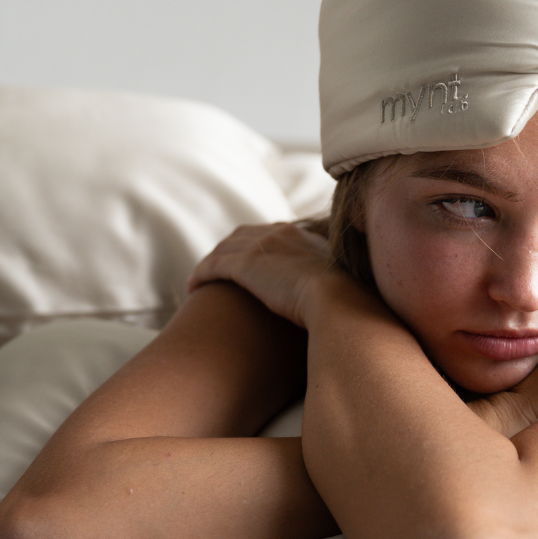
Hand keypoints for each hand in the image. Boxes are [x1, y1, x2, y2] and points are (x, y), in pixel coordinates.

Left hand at [188, 223, 336, 327]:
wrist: (338, 301)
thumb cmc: (344, 304)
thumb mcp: (340, 287)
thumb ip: (332, 285)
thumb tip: (337, 300)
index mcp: (302, 237)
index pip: (269, 234)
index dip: (253, 245)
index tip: (245, 260)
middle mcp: (280, 234)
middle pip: (242, 236)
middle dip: (227, 249)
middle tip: (215, 268)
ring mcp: (261, 247)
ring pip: (224, 249)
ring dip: (210, 263)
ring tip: (199, 280)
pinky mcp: (245, 265)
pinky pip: (214, 265)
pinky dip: (202, 273)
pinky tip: (193, 287)